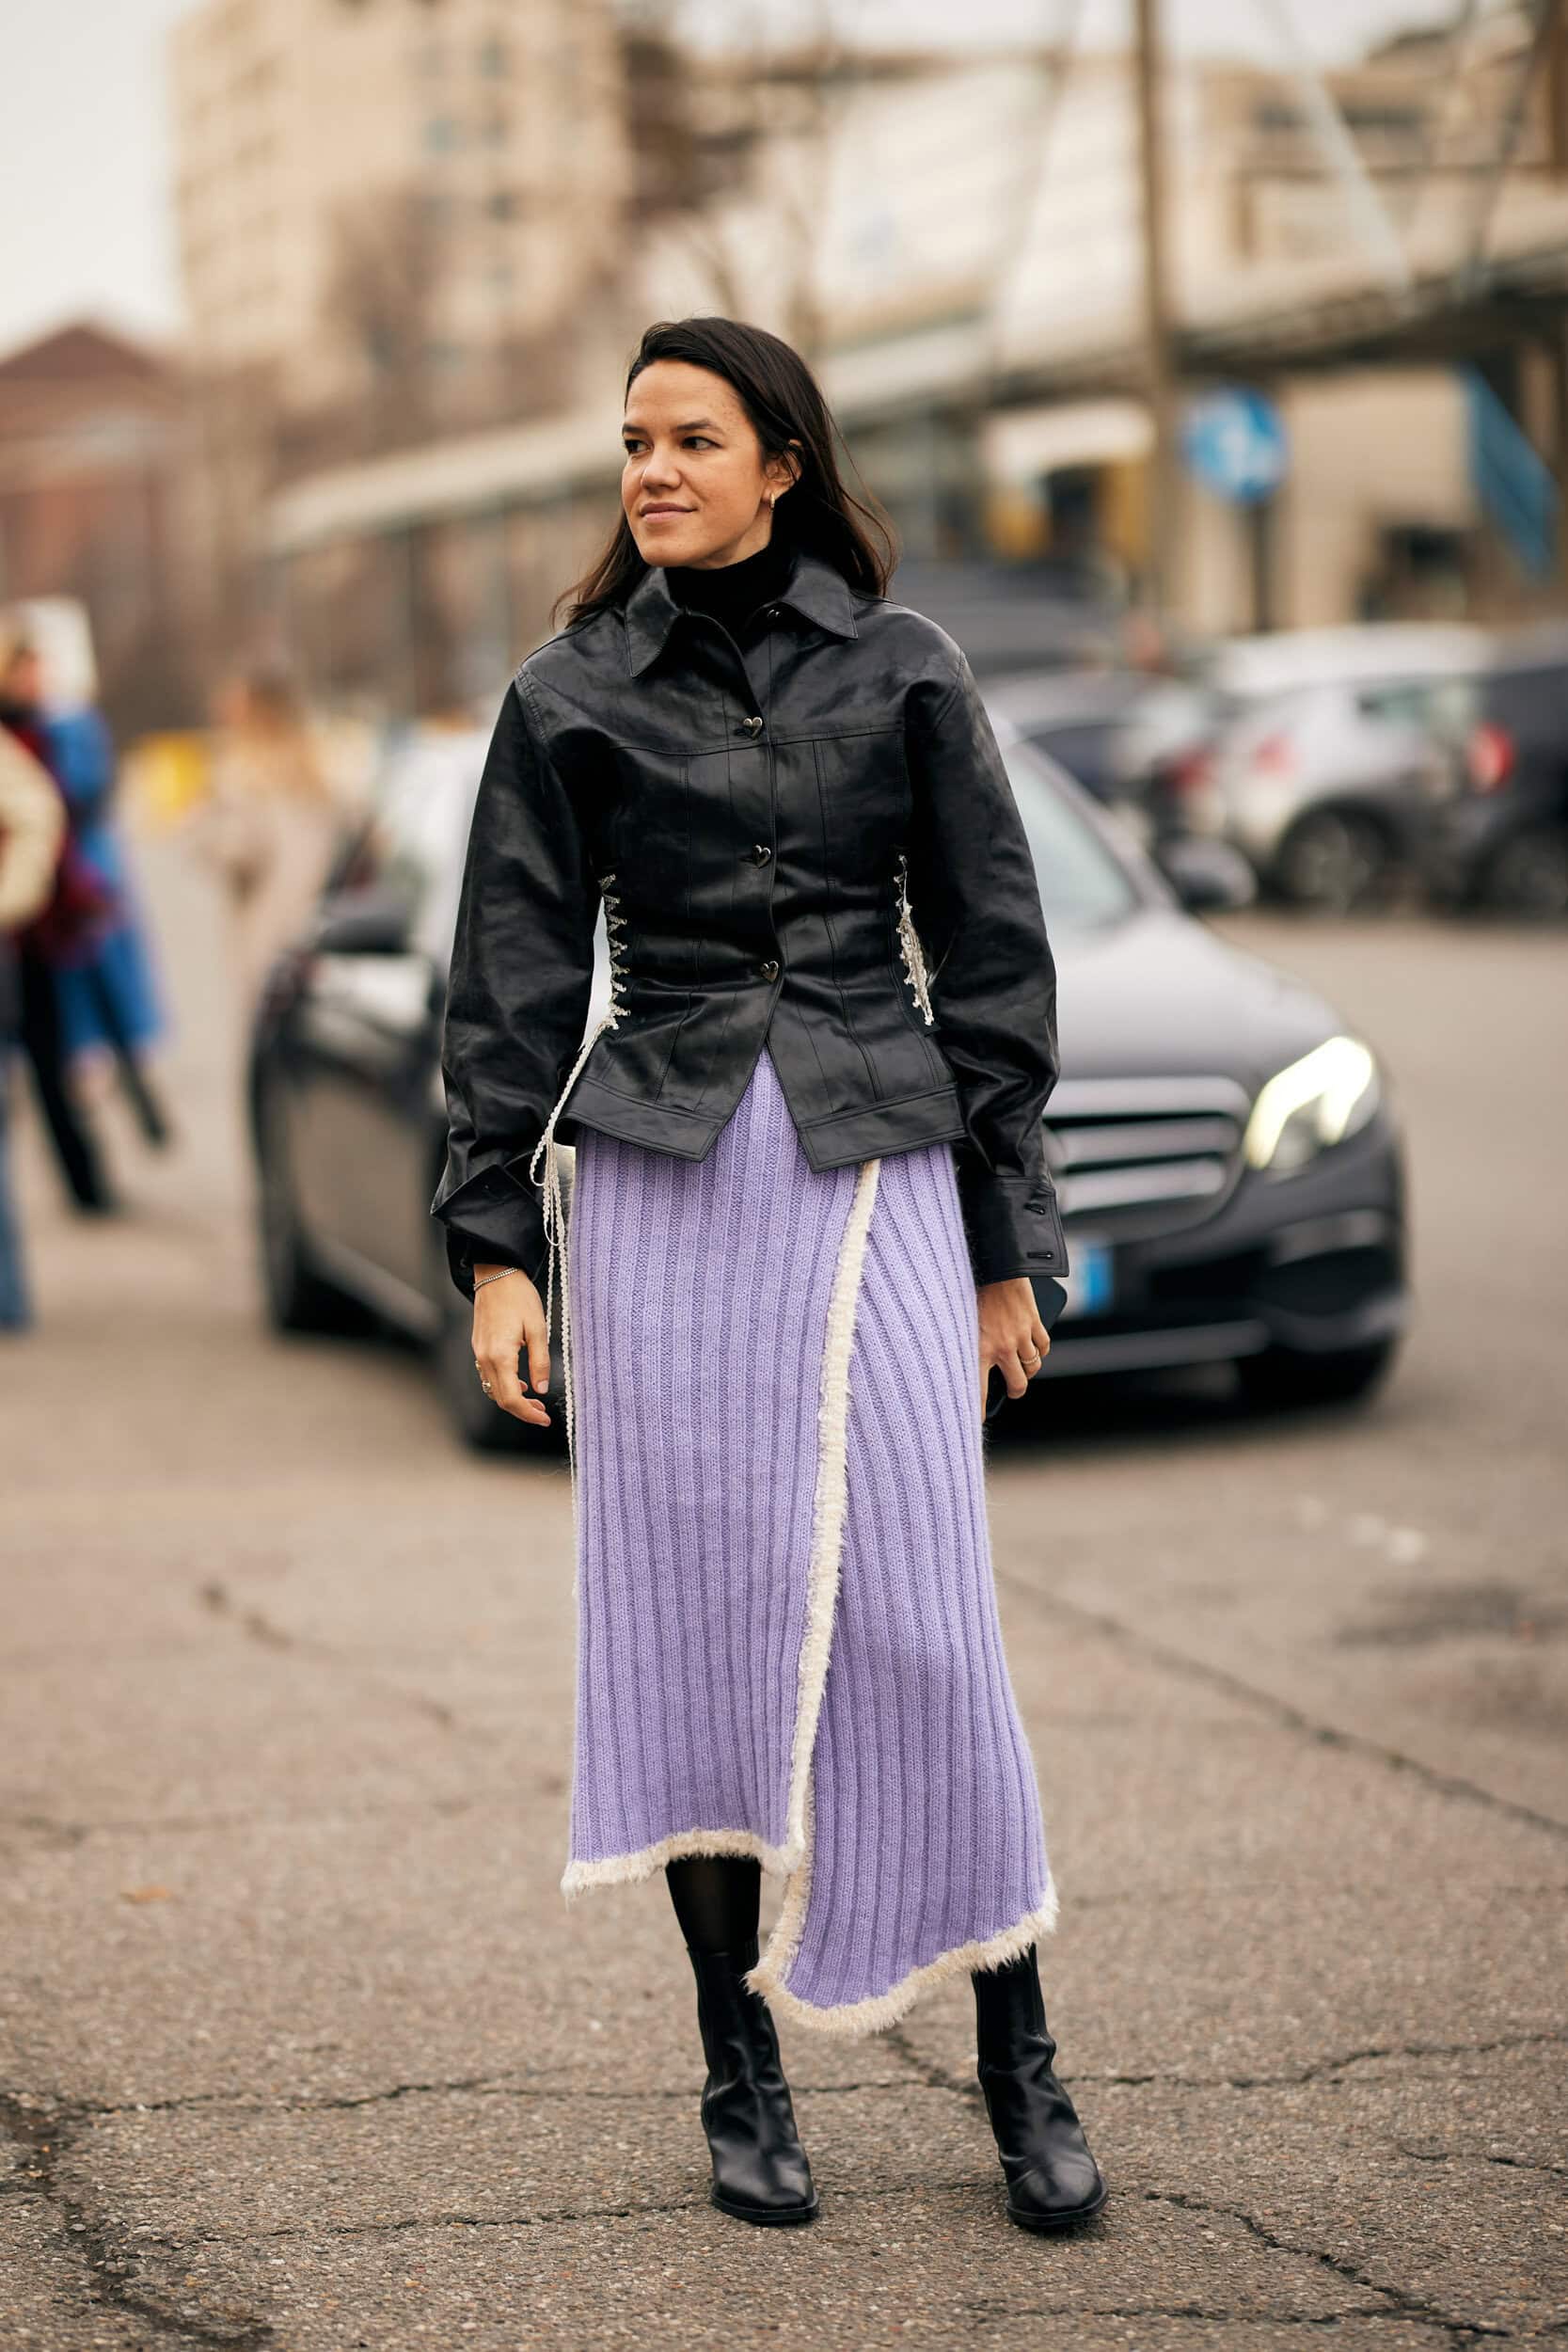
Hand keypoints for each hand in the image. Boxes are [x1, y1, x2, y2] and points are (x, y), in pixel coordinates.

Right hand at [471, 1264, 551, 1426]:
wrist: (496, 1273)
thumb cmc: (519, 1297)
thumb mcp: (538, 1328)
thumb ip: (540, 1361)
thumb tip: (541, 1389)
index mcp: (500, 1355)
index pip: (511, 1398)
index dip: (528, 1413)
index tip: (544, 1419)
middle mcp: (484, 1357)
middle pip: (499, 1398)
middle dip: (521, 1410)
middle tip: (542, 1413)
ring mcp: (478, 1352)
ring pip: (492, 1388)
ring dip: (512, 1398)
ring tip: (534, 1400)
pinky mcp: (478, 1346)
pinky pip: (488, 1375)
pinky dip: (503, 1385)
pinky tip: (520, 1381)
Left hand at [977, 1276, 1049, 1421]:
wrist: (995, 1265)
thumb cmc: (970, 1290)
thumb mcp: (958, 1319)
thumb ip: (964, 1342)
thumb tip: (964, 1360)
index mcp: (978, 1349)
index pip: (977, 1390)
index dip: (978, 1411)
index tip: (975, 1423)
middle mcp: (1002, 1347)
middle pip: (1018, 1384)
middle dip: (1015, 1392)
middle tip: (1012, 1391)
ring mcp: (1021, 1336)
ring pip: (1033, 1365)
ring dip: (1029, 1369)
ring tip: (1023, 1368)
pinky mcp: (1035, 1323)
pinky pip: (1044, 1346)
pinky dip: (1041, 1350)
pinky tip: (1035, 1349)